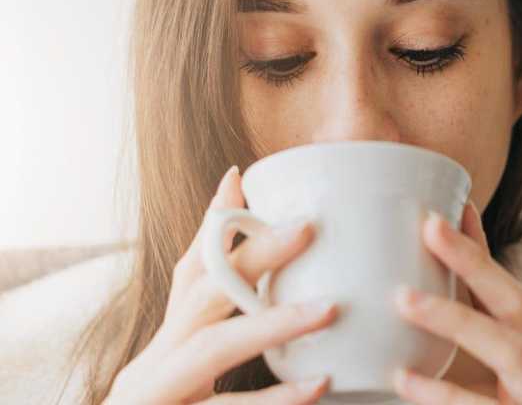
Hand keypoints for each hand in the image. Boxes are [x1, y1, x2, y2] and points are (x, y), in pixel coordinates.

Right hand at [104, 166, 340, 403]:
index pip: (187, 272)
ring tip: (329, 308)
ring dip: (271, 325)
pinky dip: (274, 401)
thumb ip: (219, 330)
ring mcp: (159, 396)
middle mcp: (155, 363)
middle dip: (252, 257)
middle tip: (308, 228)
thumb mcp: (188, 371)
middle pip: (201, 296)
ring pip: (212, 351)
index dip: (212, 225)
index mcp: (165, 344)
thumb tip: (276, 296)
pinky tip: (318, 386)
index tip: (242, 176)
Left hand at [391, 201, 521, 404]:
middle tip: (428, 227)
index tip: (436, 208)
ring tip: (404, 299)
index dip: (472, 245)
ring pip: (508, 350)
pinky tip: (404, 381)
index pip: (501, 284)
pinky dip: (445, 397)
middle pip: (516, 303)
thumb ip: (469, 312)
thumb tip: (435, 257)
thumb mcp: (496, 360)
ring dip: (458, 321)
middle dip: (474, 263)